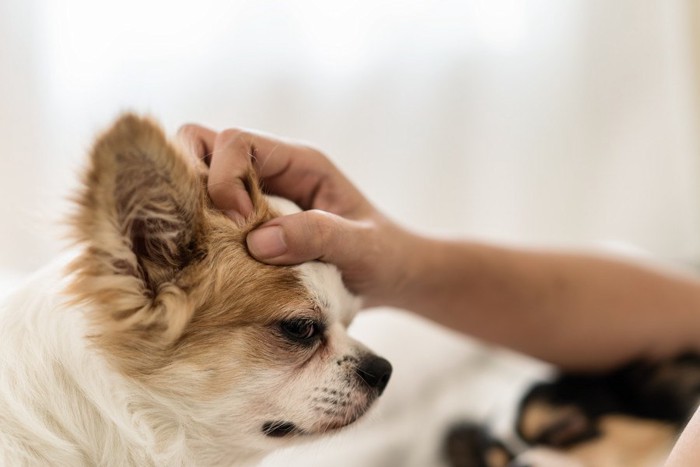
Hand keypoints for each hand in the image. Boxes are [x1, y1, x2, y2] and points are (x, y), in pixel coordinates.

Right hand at [177, 124, 418, 306]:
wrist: (391, 274)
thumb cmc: (383, 257)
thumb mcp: (361, 249)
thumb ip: (319, 237)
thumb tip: (258, 241)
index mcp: (301, 163)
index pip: (238, 141)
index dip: (224, 177)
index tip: (238, 224)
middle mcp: (275, 168)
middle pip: (206, 144)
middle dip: (196, 180)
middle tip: (212, 228)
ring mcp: (260, 190)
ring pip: (201, 172)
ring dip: (195, 202)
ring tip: (207, 241)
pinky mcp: (252, 216)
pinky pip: (210, 206)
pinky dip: (201, 223)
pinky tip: (212, 254)